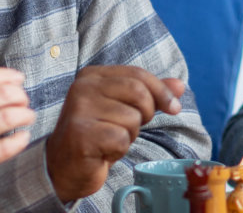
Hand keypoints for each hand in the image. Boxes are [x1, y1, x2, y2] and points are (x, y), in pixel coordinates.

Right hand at [0, 67, 35, 202]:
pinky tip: (22, 138)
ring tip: (27, 117)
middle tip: (23, 100)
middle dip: (20, 95)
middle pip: (3, 94)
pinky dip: (21, 140)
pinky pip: (7, 146)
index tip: (18, 79)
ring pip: (10, 117)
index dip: (8, 75)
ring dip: (25, 115)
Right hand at [46, 65, 185, 201]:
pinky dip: (119, 150)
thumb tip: (180, 85)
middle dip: (146, 114)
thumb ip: (150, 94)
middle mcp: (82, 88)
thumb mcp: (123, 109)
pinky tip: (103, 152)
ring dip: (129, 136)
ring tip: (109, 140)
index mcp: (91, 76)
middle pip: (138, 93)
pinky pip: (121, 139)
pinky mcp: (81, 135)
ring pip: (132, 119)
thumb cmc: (96, 135)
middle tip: (131, 128)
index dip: (161, 91)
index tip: (174, 108)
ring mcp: (79, 110)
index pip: (137, 74)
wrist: (63, 168)